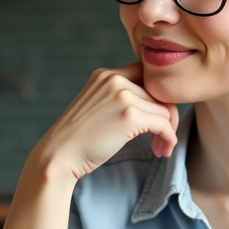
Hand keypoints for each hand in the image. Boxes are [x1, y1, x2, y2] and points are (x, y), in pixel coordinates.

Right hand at [32, 63, 178, 180]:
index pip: (147, 76)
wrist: (59, 154)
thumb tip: (158, 104)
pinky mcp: (131, 116)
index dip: (157, 98)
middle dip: (166, 117)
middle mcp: (115, 79)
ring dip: (167, 131)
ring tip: (158, 148)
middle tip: (160, 139)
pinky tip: (162, 150)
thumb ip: (120, 97)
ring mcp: (123, 96)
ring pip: (164, 110)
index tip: (157, 118)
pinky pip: (164, 124)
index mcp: (106, 74)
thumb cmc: (79, 138)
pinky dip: (168, 138)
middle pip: (159, 94)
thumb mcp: (98, 105)